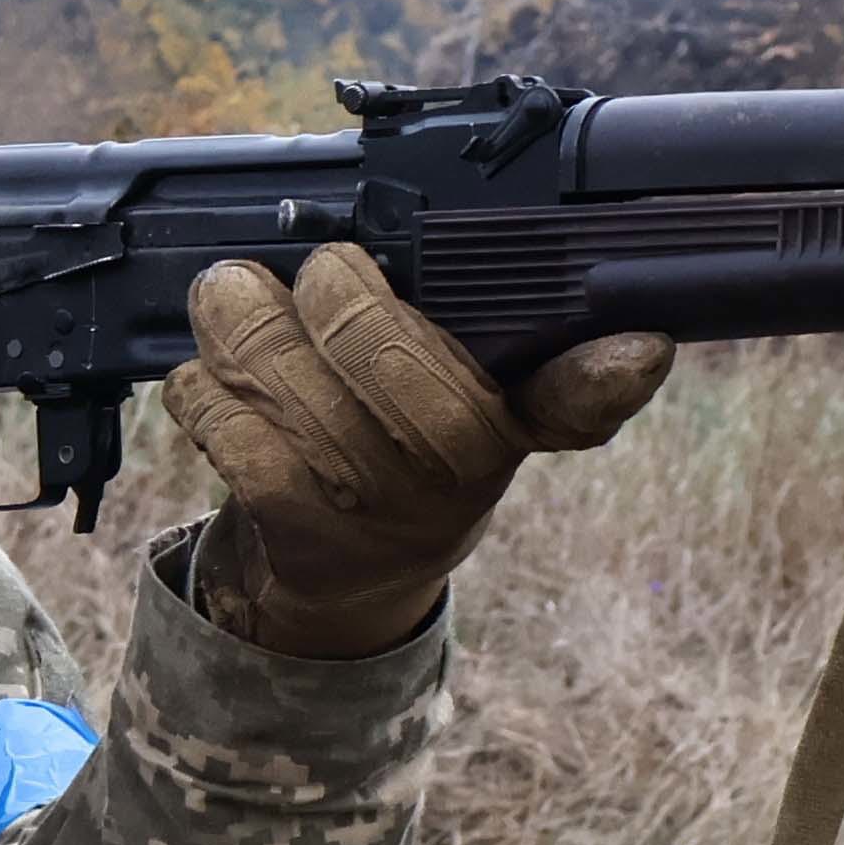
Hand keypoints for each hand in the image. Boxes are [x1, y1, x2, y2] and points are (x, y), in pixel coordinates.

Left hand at [166, 250, 671, 658]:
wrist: (344, 573)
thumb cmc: (409, 447)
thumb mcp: (483, 402)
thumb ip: (518, 345)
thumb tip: (625, 335)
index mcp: (514, 421)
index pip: (580, 400)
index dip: (609, 376)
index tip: (639, 347)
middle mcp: (454, 468)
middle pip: (374, 333)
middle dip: (326, 283)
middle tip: (316, 271)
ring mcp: (368, 496)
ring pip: (280, 362)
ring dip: (241, 319)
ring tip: (234, 299)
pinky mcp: (289, 516)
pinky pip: (227, 418)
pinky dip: (204, 386)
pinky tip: (212, 380)